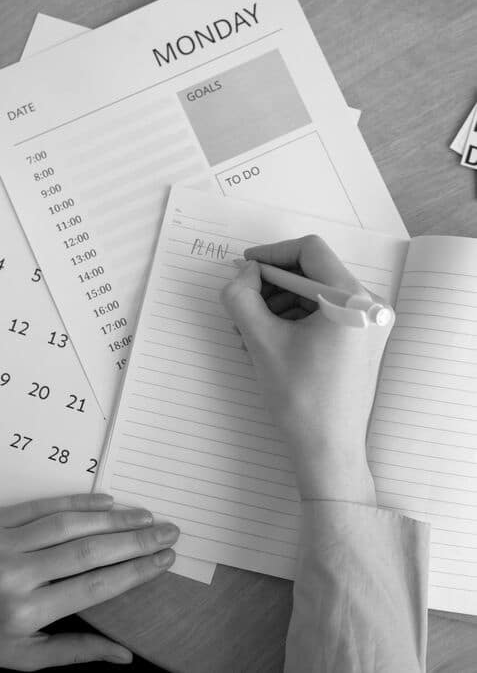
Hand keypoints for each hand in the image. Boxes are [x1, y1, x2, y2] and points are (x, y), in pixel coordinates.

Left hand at [0, 493, 178, 669]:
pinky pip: (45, 506)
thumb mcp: (24, 656)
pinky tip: (106, 500)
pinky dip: (79, 502)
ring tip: (144, 516)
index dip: (137, 571)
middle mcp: (18, 576)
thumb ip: (75, 651)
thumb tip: (125, 656)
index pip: (97, 586)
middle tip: (168, 530)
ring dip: (114, 518)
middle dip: (137, 540)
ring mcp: (6, 544)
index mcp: (27, 613)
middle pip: (91, 552)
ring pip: (71, 524)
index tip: (165, 558)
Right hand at [221, 235, 392, 503]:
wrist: (328, 450)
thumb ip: (242, 296)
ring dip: (282, 304)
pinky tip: (271, 340)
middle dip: (273, 285)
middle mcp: (371, 306)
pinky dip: (298, 319)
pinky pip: (327, 314)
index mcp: (353, 301)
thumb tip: (243, 273)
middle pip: (314, 272)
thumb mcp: (261, 341)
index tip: (245, 267)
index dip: (272, 253)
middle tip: (244, 303)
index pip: (310, 251)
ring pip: (318, 294)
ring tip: (251, 330)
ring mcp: (371, 324)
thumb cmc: (299, 398)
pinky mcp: (365, 341)